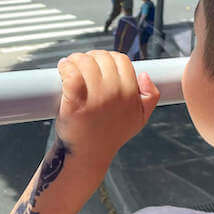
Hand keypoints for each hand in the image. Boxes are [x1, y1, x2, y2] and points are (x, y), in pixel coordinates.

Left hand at [56, 50, 159, 168]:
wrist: (88, 155)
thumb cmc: (109, 135)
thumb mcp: (139, 118)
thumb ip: (150, 97)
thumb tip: (144, 76)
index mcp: (130, 94)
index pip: (121, 60)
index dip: (109, 59)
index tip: (99, 65)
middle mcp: (114, 94)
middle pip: (102, 58)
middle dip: (91, 57)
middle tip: (82, 65)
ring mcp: (94, 99)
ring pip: (85, 62)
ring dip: (76, 60)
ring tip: (70, 66)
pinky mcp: (75, 102)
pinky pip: (71, 73)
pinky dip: (65, 67)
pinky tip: (63, 69)